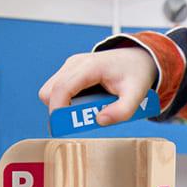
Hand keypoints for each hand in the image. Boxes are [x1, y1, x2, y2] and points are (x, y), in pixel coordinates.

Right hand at [38, 47, 156, 126]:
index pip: (61, 88)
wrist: (137, 58)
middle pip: (50, 92)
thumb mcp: (136, 94)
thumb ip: (122, 111)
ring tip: (89, 110)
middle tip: (81, 120)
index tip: (63, 128)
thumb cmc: (136, 74)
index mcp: (89, 67)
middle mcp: (74, 64)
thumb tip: (100, 121)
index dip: (57, 110)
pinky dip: (68, 102)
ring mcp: (70, 66)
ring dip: (64, 106)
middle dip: (60, 111)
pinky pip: (58, 90)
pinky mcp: (70, 72)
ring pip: (51, 92)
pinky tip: (88, 102)